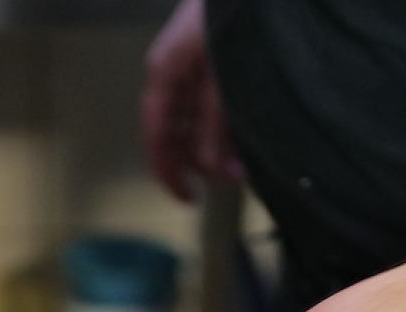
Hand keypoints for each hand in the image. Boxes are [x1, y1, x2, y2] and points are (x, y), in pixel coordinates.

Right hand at [141, 0, 240, 201]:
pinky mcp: (216, 61)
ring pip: (198, 121)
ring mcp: (195, 66)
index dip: (169, 171)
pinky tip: (245, 137)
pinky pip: (214, 105)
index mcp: (165, 70)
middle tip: (236, 178)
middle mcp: (175, 71)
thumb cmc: (234, 10)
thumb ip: (214, 123)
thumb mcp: (222, 74)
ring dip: (219, 145)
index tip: (189, 198)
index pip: (157, 134)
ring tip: (247, 160)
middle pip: (178, 132)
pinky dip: (227, 125)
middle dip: (203, 160)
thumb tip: (213, 168)